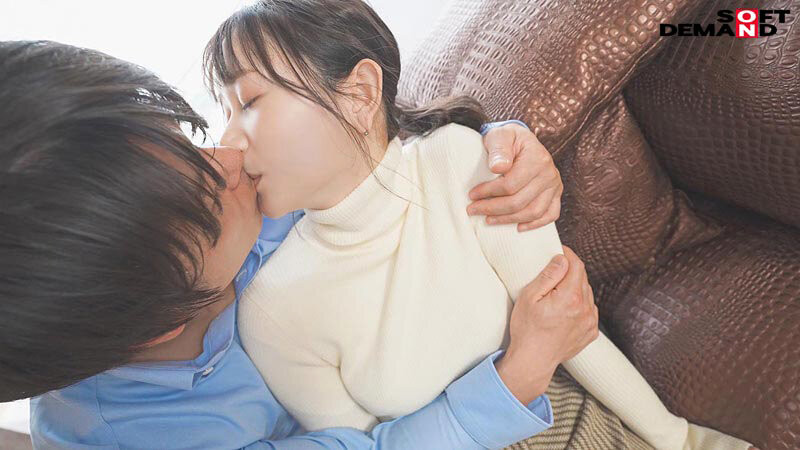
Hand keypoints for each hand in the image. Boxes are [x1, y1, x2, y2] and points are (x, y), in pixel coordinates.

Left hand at [468, 123, 562, 231]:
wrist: (521, 140)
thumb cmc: (507, 138)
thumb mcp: (500, 136)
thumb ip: (499, 150)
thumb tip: (498, 168)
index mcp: (537, 159)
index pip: (510, 185)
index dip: (489, 192)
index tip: (472, 195)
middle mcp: (549, 174)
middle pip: (520, 201)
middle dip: (493, 208)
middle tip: (473, 210)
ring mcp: (554, 185)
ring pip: (533, 212)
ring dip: (508, 219)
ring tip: (488, 219)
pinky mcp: (555, 194)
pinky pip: (550, 214)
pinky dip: (535, 224)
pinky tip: (518, 227)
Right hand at [495, 246, 598, 404]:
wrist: (533, 360)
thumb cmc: (527, 329)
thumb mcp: (529, 297)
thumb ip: (548, 276)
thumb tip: (561, 260)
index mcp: (570, 297)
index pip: (576, 265)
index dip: (568, 255)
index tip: (559, 252)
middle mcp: (585, 309)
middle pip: (582, 278)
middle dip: (569, 272)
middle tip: (552, 274)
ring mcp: (590, 322)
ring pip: (586, 294)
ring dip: (574, 289)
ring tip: (556, 296)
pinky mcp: (591, 332)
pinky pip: (588, 310)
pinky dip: (579, 305)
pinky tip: (563, 311)